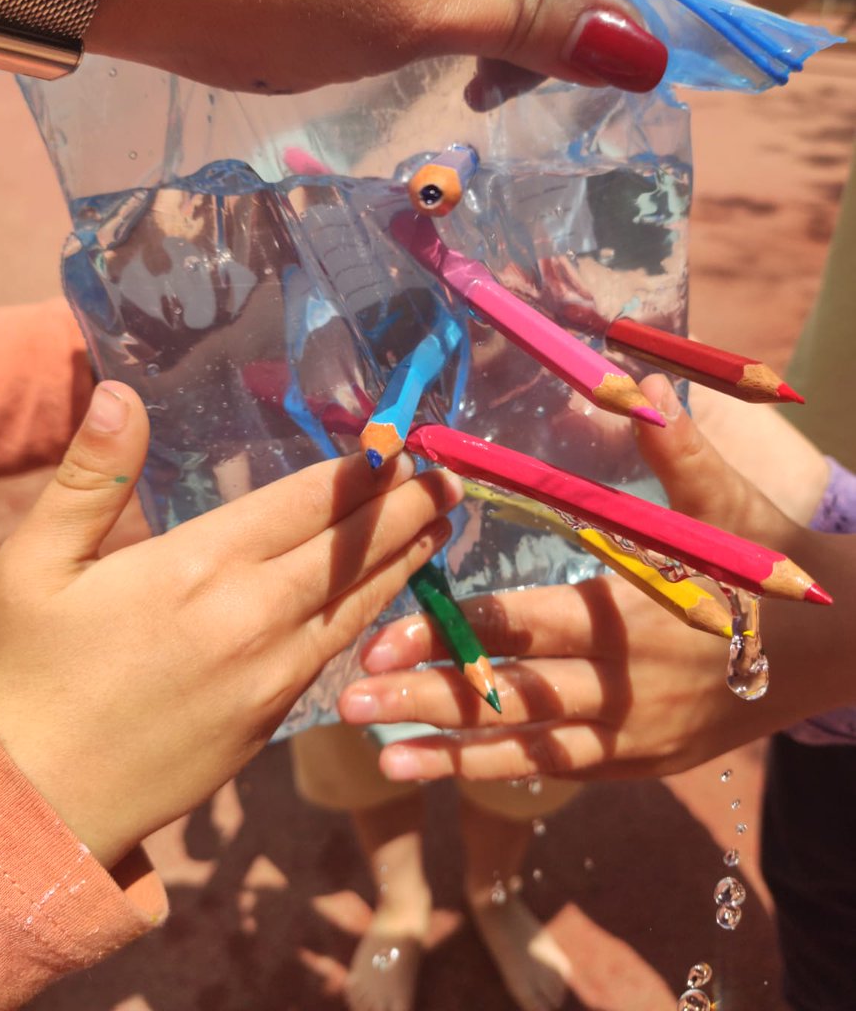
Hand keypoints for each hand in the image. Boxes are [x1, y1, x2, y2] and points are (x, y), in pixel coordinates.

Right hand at [0, 381, 462, 869]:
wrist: (41, 802)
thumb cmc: (32, 673)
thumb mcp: (36, 564)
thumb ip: (90, 477)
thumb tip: (120, 394)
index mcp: (199, 566)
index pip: (303, 502)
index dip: (359, 470)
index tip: (399, 440)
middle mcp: (252, 614)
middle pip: (350, 547)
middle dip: (406, 505)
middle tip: (450, 474)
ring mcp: (272, 671)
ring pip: (360, 600)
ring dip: (407, 555)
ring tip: (444, 521)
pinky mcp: (274, 715)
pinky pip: (340, 647)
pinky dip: (376, 610)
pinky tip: (393, 591)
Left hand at [339, 375, 853, 782]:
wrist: (835, 653)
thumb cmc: (766, 569)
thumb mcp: (727, 506)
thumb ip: (677, 451)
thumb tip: (641, 382)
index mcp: (630, 612)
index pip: (524, 624)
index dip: (452, 632)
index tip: (383, 635)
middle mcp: (624, 684)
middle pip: (511, 694)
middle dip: (428, 697)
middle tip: (348, 700)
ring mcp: (632, 735)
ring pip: (529, 749)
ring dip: (452, 752)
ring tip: (382, 756)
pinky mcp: (640, 764)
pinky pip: (561, 770)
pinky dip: (504, 771)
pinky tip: (447, 768)